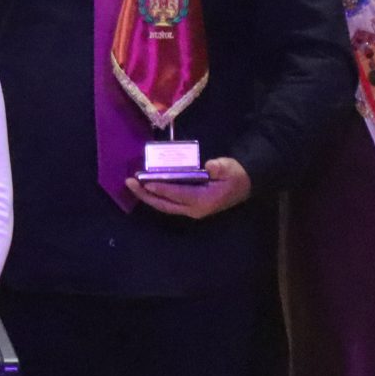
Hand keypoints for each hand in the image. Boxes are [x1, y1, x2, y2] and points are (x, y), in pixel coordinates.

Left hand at [126, 156, 252, 219]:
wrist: (244, 186)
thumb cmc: (235, 176)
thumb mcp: (230, 169)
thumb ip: (220, 168)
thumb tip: (210, 166)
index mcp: (202, 201)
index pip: (177, 194)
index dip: (161, 188)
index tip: (146, 182)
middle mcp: (193, 209)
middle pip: (165, 204)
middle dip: (146, 195)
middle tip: (129, 183)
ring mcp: (190, 209)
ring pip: (164, 205)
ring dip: (147, 196)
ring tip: (132, 185)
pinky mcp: (188, 206)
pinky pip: (168, 203)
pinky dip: (156, 196)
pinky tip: (145, 188)